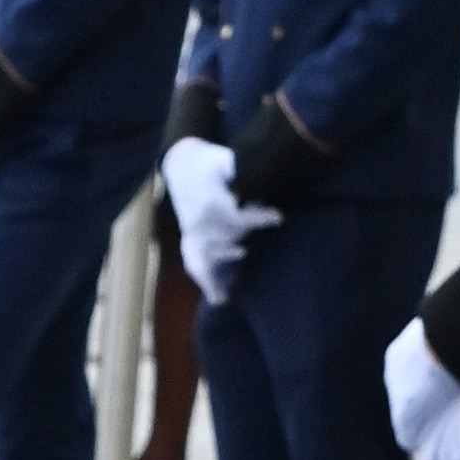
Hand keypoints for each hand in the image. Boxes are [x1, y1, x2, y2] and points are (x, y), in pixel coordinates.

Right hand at [164, 130, 277, 303]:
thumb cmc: (208, 160)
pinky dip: (206, 282)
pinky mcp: (189, 238)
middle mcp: (199, 222)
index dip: (259, 218)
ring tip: (224, 297)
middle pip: (227, 239)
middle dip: (241, 240)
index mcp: (210, 203)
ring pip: (205, 260)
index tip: (278, 218)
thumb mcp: (224, 160)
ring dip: (215, 277)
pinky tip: (219, 298)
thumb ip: (241, 173)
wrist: (181, 163)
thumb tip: (262, 183)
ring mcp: (192, 233)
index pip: (237, 217)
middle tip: (254, 245)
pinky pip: (195, 264)